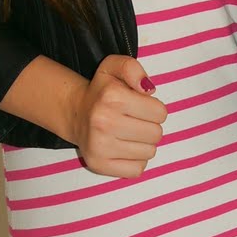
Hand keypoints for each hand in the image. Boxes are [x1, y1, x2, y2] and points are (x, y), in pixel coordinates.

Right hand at [70, 55, 166, 177]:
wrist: (76, 113)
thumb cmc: (102, 92)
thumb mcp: (114, 67)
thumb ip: (133, 68)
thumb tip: (149, 89)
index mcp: (112, 97)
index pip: (160, 113)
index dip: (154, 109)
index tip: (140, 107)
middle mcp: (104, 122)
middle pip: (156, 134)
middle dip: (150, 126)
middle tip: (134, 121)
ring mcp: (100, 147)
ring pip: (149, 152)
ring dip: (143, 144)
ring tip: (128, 134)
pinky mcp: (99, 165)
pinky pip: (137, 169)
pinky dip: (135, 160)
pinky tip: (124, 148)